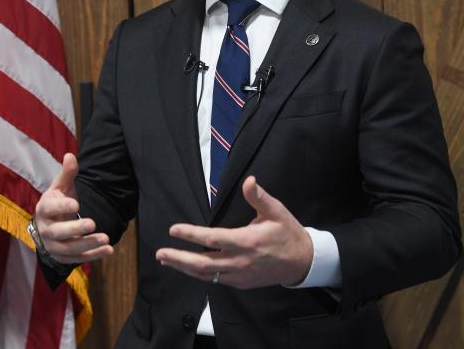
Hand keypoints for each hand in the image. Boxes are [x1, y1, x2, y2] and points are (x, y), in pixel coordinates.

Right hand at [33, 153, 113, 264]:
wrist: (49, 225)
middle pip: (57, 232)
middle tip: (92, 223)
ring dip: (87, 245)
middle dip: (75, 229)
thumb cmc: (57, 202)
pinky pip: (78, 259)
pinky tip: (109, 249)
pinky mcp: (63, 257)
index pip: (50, 208)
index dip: (62, 207)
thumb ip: (67, 173)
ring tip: (106, 238)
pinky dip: (93, 255)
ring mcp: (53, 246)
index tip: (76, 204)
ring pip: (68, 248)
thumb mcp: (61, 186)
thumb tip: (70, 155)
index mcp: (44, 209)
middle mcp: (46, 229)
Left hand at [154, 176, 312, 287]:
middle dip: (179, 258)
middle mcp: (240, 261)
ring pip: (206, 275)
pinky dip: (199, 274)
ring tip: (166, 259)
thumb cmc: (287, 233)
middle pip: (203, 263)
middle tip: (160, 252)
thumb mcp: (276, 211)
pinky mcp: (241, 283)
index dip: (191, 235)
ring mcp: (240, 275)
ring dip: (184, 268)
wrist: (302, 262)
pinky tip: (187, 267)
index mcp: (247, 241)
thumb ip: (259, 197)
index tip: (174, 229)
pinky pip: (215, 280)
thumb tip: (249, 181)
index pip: (213, 239)